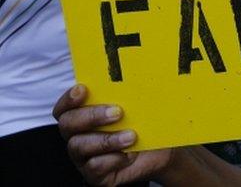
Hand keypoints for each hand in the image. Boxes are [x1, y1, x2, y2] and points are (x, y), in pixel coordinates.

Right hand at [54, 84, 172, 185]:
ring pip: (80, 146)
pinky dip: (114, 159)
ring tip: (131, 136)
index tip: (83, 89)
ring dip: (106, 140)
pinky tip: (130, 154)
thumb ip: (130, 93)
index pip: (65, 106)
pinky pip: (95, 166)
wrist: (163, 152)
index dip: (69, 98)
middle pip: (68, 124)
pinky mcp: (95, 174)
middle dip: (91, 116)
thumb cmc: (147, 124)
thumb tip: (137, 79)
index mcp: (83, 115)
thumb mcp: (140, 106)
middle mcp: (78, 135)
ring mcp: (84, 156)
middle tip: (117, 112)